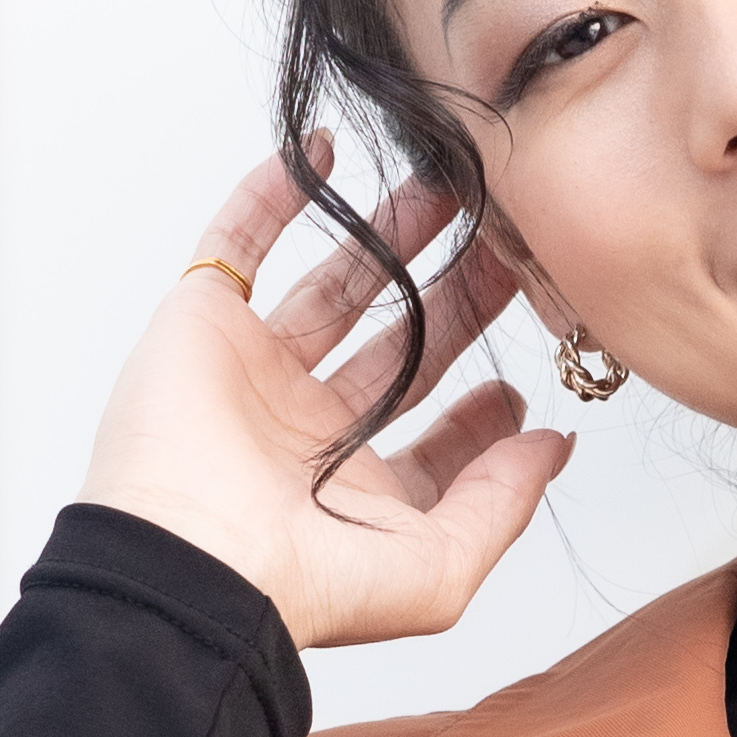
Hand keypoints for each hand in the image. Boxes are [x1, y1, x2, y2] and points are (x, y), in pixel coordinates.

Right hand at [77, 150, 566, 648]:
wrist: (184, 558)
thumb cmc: (298, 586)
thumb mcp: (440, 570)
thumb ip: (504, 506)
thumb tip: (551, 449)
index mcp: (358, 496)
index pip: (434, 442)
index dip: (482, 412)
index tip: (523, 377)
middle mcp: (307, 433)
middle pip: (398, 347)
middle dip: (456, 301)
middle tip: (506, 251)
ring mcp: (254, 373)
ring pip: (335, 285)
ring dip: (390, 236)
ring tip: (448, 189)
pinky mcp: (200, 322)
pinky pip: (238, 240)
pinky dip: (274, 192)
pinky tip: (327, 151)